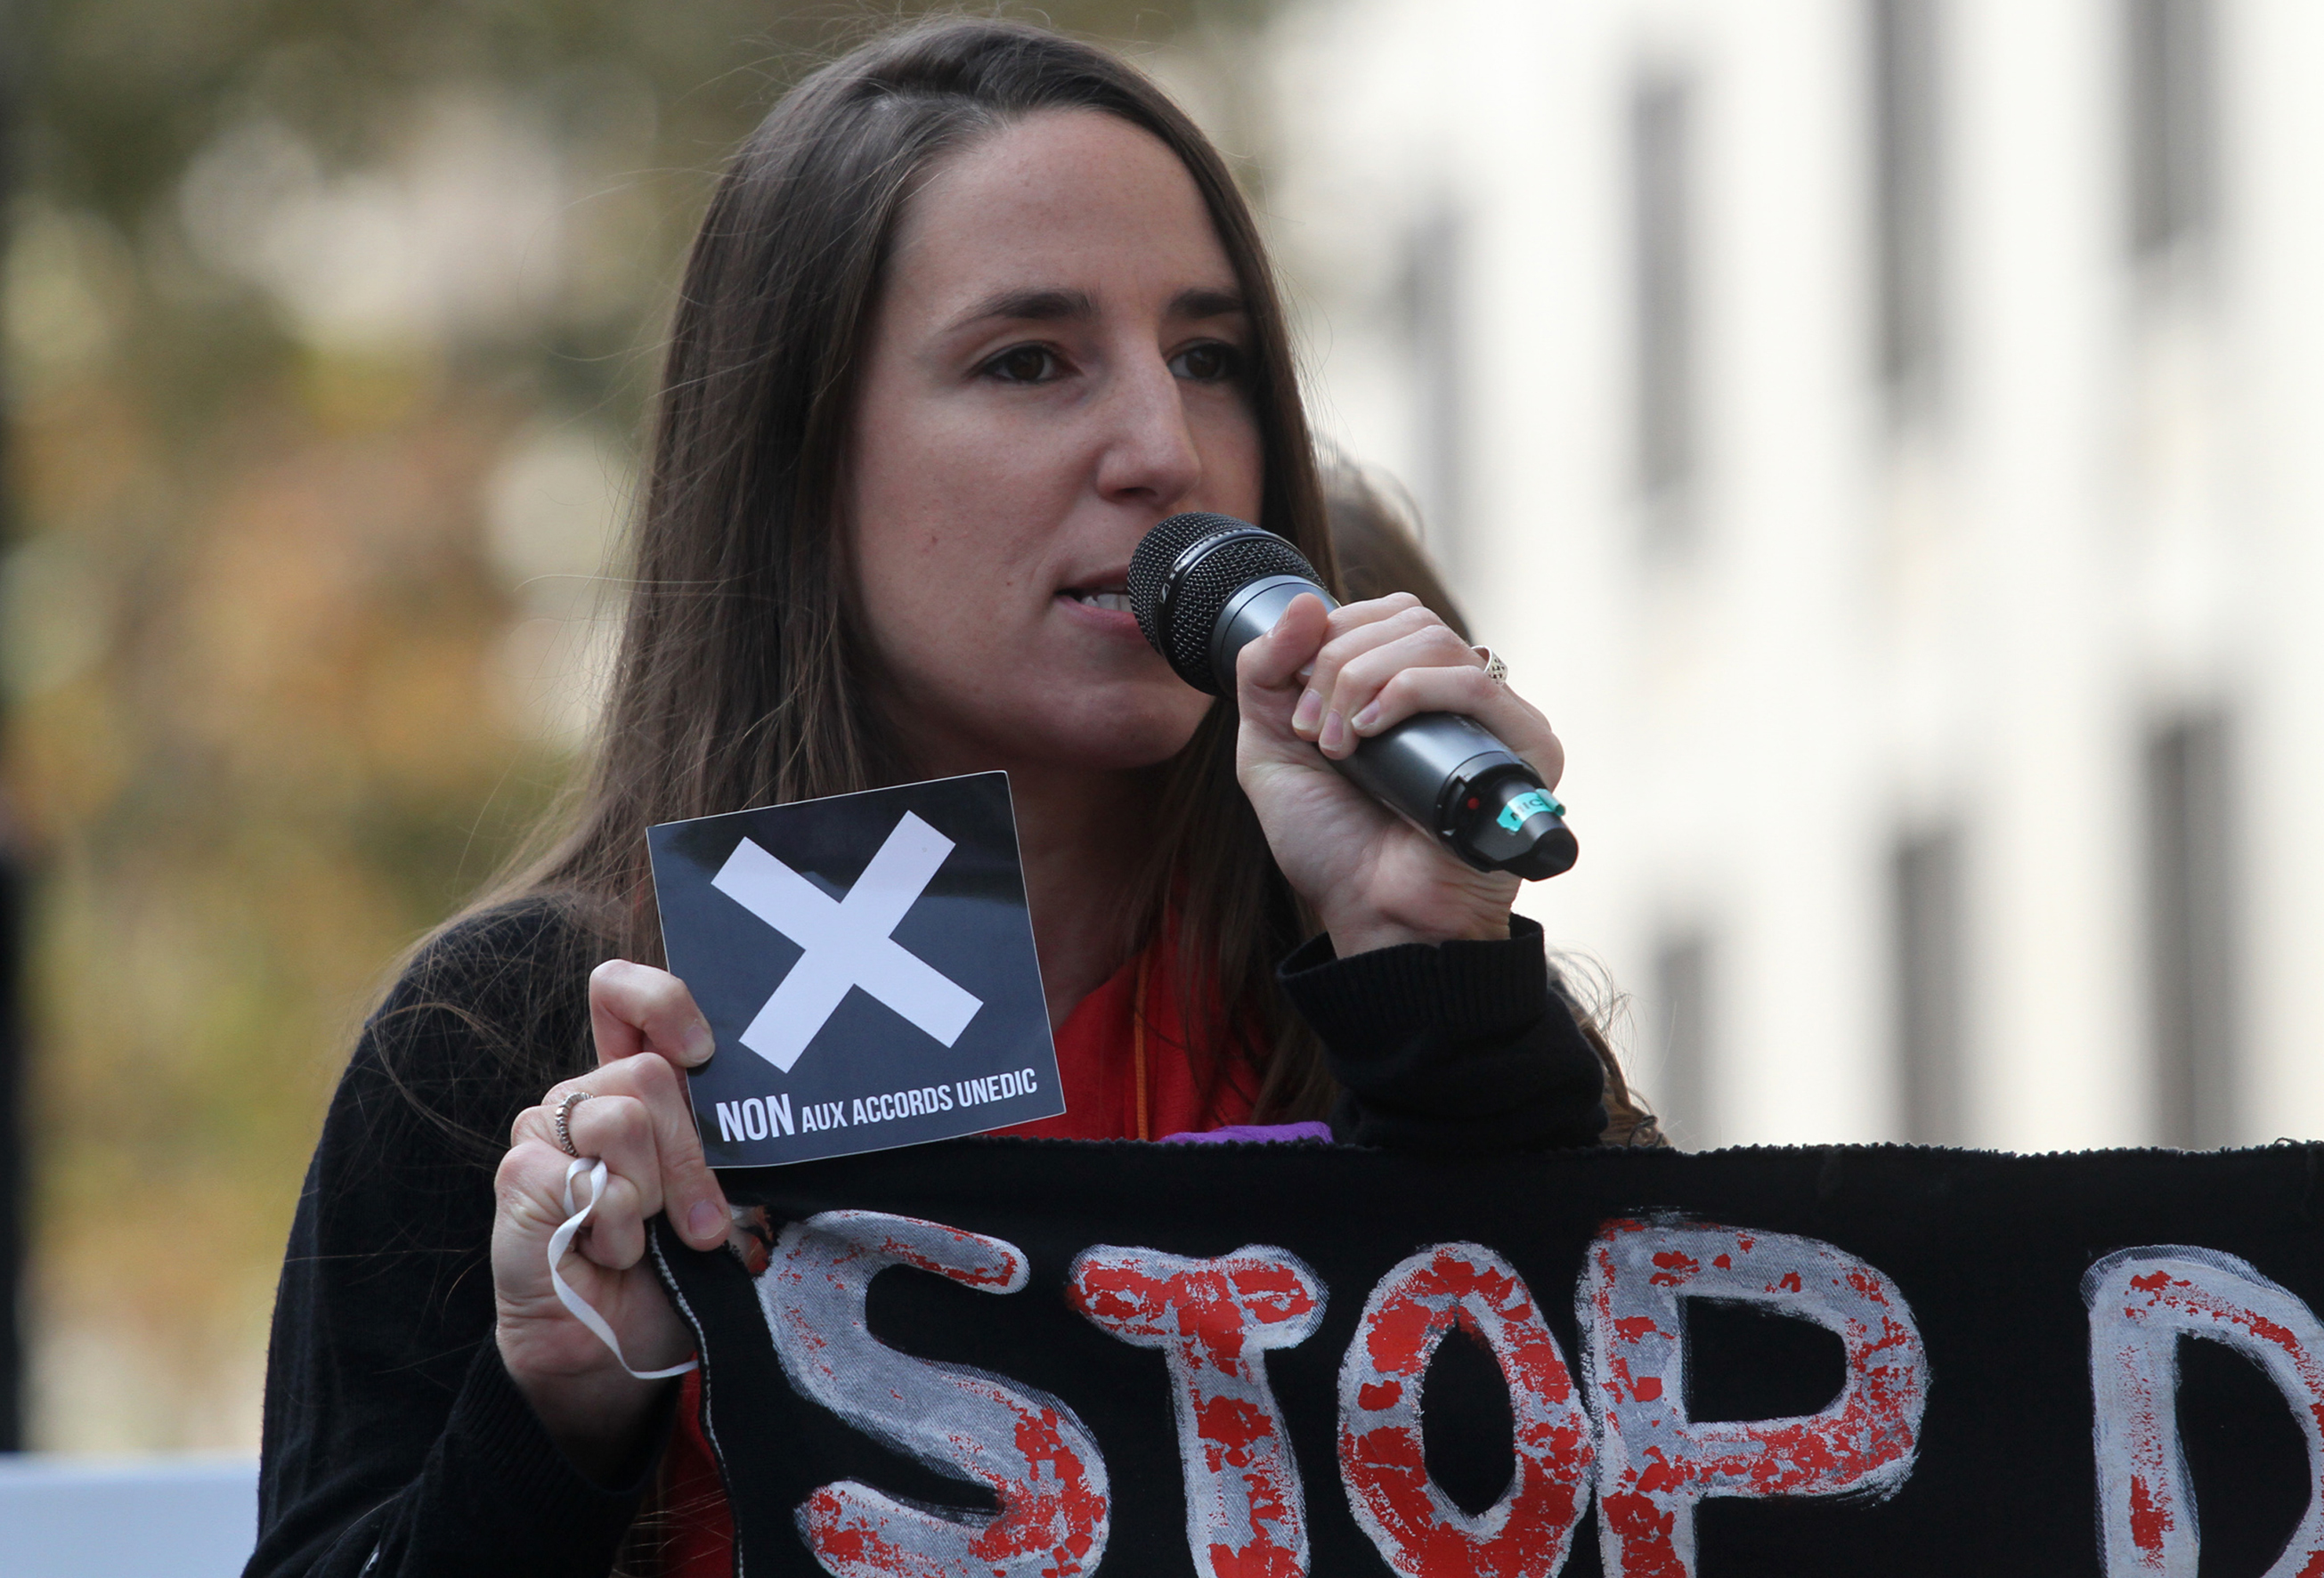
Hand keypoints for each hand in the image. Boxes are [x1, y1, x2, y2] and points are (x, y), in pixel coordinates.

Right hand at [491, 960, 728, 1481]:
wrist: (615, 1355)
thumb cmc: (670, 1274)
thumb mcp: (720, 1199)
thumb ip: (727, 1146)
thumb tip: (769, 1109)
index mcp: (634, 1088)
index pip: (623, 996)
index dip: (660, 999)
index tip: (699, 1050)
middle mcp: (586, 1099)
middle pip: (650, 1072)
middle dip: (691, 1159)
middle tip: (696, 1225)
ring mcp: (545, 1134)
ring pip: (622, 1118)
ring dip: (651, 1197)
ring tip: (638, 1240)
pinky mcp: (519, 1177)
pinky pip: (586, 1176)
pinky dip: (614, 1227)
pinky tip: (603, 1253)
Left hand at [1233, 592, 1564, 955]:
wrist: (1373, 915)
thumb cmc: (1331, 845)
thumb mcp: (1270, 749)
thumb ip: (1265, 673)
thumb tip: (1302, 599)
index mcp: (1407, 687)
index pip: (1384, 614)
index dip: (1330, 637)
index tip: (1295, 707)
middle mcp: (1456, 696)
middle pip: (1406, 619)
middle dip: (1339, 663)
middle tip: (1312, 732)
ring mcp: (1494, 719)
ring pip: (1433, 640)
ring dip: (1363, 679)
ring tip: (1339, 744)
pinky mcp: (1526, 747)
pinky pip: (1474, 683)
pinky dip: (1410, 692)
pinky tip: (1371, 734)